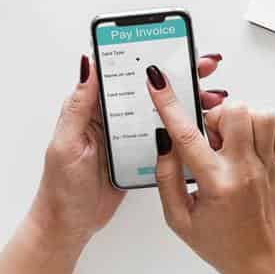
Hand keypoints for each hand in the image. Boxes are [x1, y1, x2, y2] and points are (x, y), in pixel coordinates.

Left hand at [0, 53, 227, 273]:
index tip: (174, 48)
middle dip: (179, 76)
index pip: (124, 73)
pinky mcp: (139, 156)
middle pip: (149, 90)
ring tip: (213, 98)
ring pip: (162, 112)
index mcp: (93, 108)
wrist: (69, 226)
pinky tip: (203, 127)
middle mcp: (113, 117)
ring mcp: (128, 137)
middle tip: (206, 68)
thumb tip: (88, 64)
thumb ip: (79, 105)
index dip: (149, 58)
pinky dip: (184, 131)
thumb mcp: (68, 142)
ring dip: (187, 103)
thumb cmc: (61, 186)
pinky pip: (165, 138)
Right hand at [146, 68, 274, 273]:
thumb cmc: (220, 244)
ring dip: (239, 118)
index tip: (157, 81)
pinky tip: (248, 141)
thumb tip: (164, 143)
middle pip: (234, 112)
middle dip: (213, 116)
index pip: (188, 136)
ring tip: (228, 140)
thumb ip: (167, 179)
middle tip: (207, 139)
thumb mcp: (179, 220)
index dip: (169, 105)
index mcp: (217, 184)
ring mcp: (267, 163)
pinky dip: (264, 124)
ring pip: (260, 113)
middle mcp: (245, 169)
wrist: (261, 260)